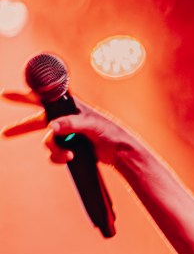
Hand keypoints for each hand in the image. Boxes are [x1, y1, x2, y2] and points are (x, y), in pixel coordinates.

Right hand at [2, 89, 128, 165]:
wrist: (120, 152)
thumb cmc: (109, 132)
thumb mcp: (90, 124)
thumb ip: (71, 123)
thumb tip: (51, 128)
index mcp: (68, 106)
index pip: (41, 96)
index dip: (23, 95)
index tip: (5, 96)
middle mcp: (64, 119)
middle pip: (36, 121)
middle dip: (20, 127)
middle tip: (4, 134)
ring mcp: (66, 135)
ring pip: (46, 142)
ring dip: (53, 150)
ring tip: (67, 155)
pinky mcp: (70, 148)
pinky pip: (55, 154)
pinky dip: (59, 158)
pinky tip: (69, 158)